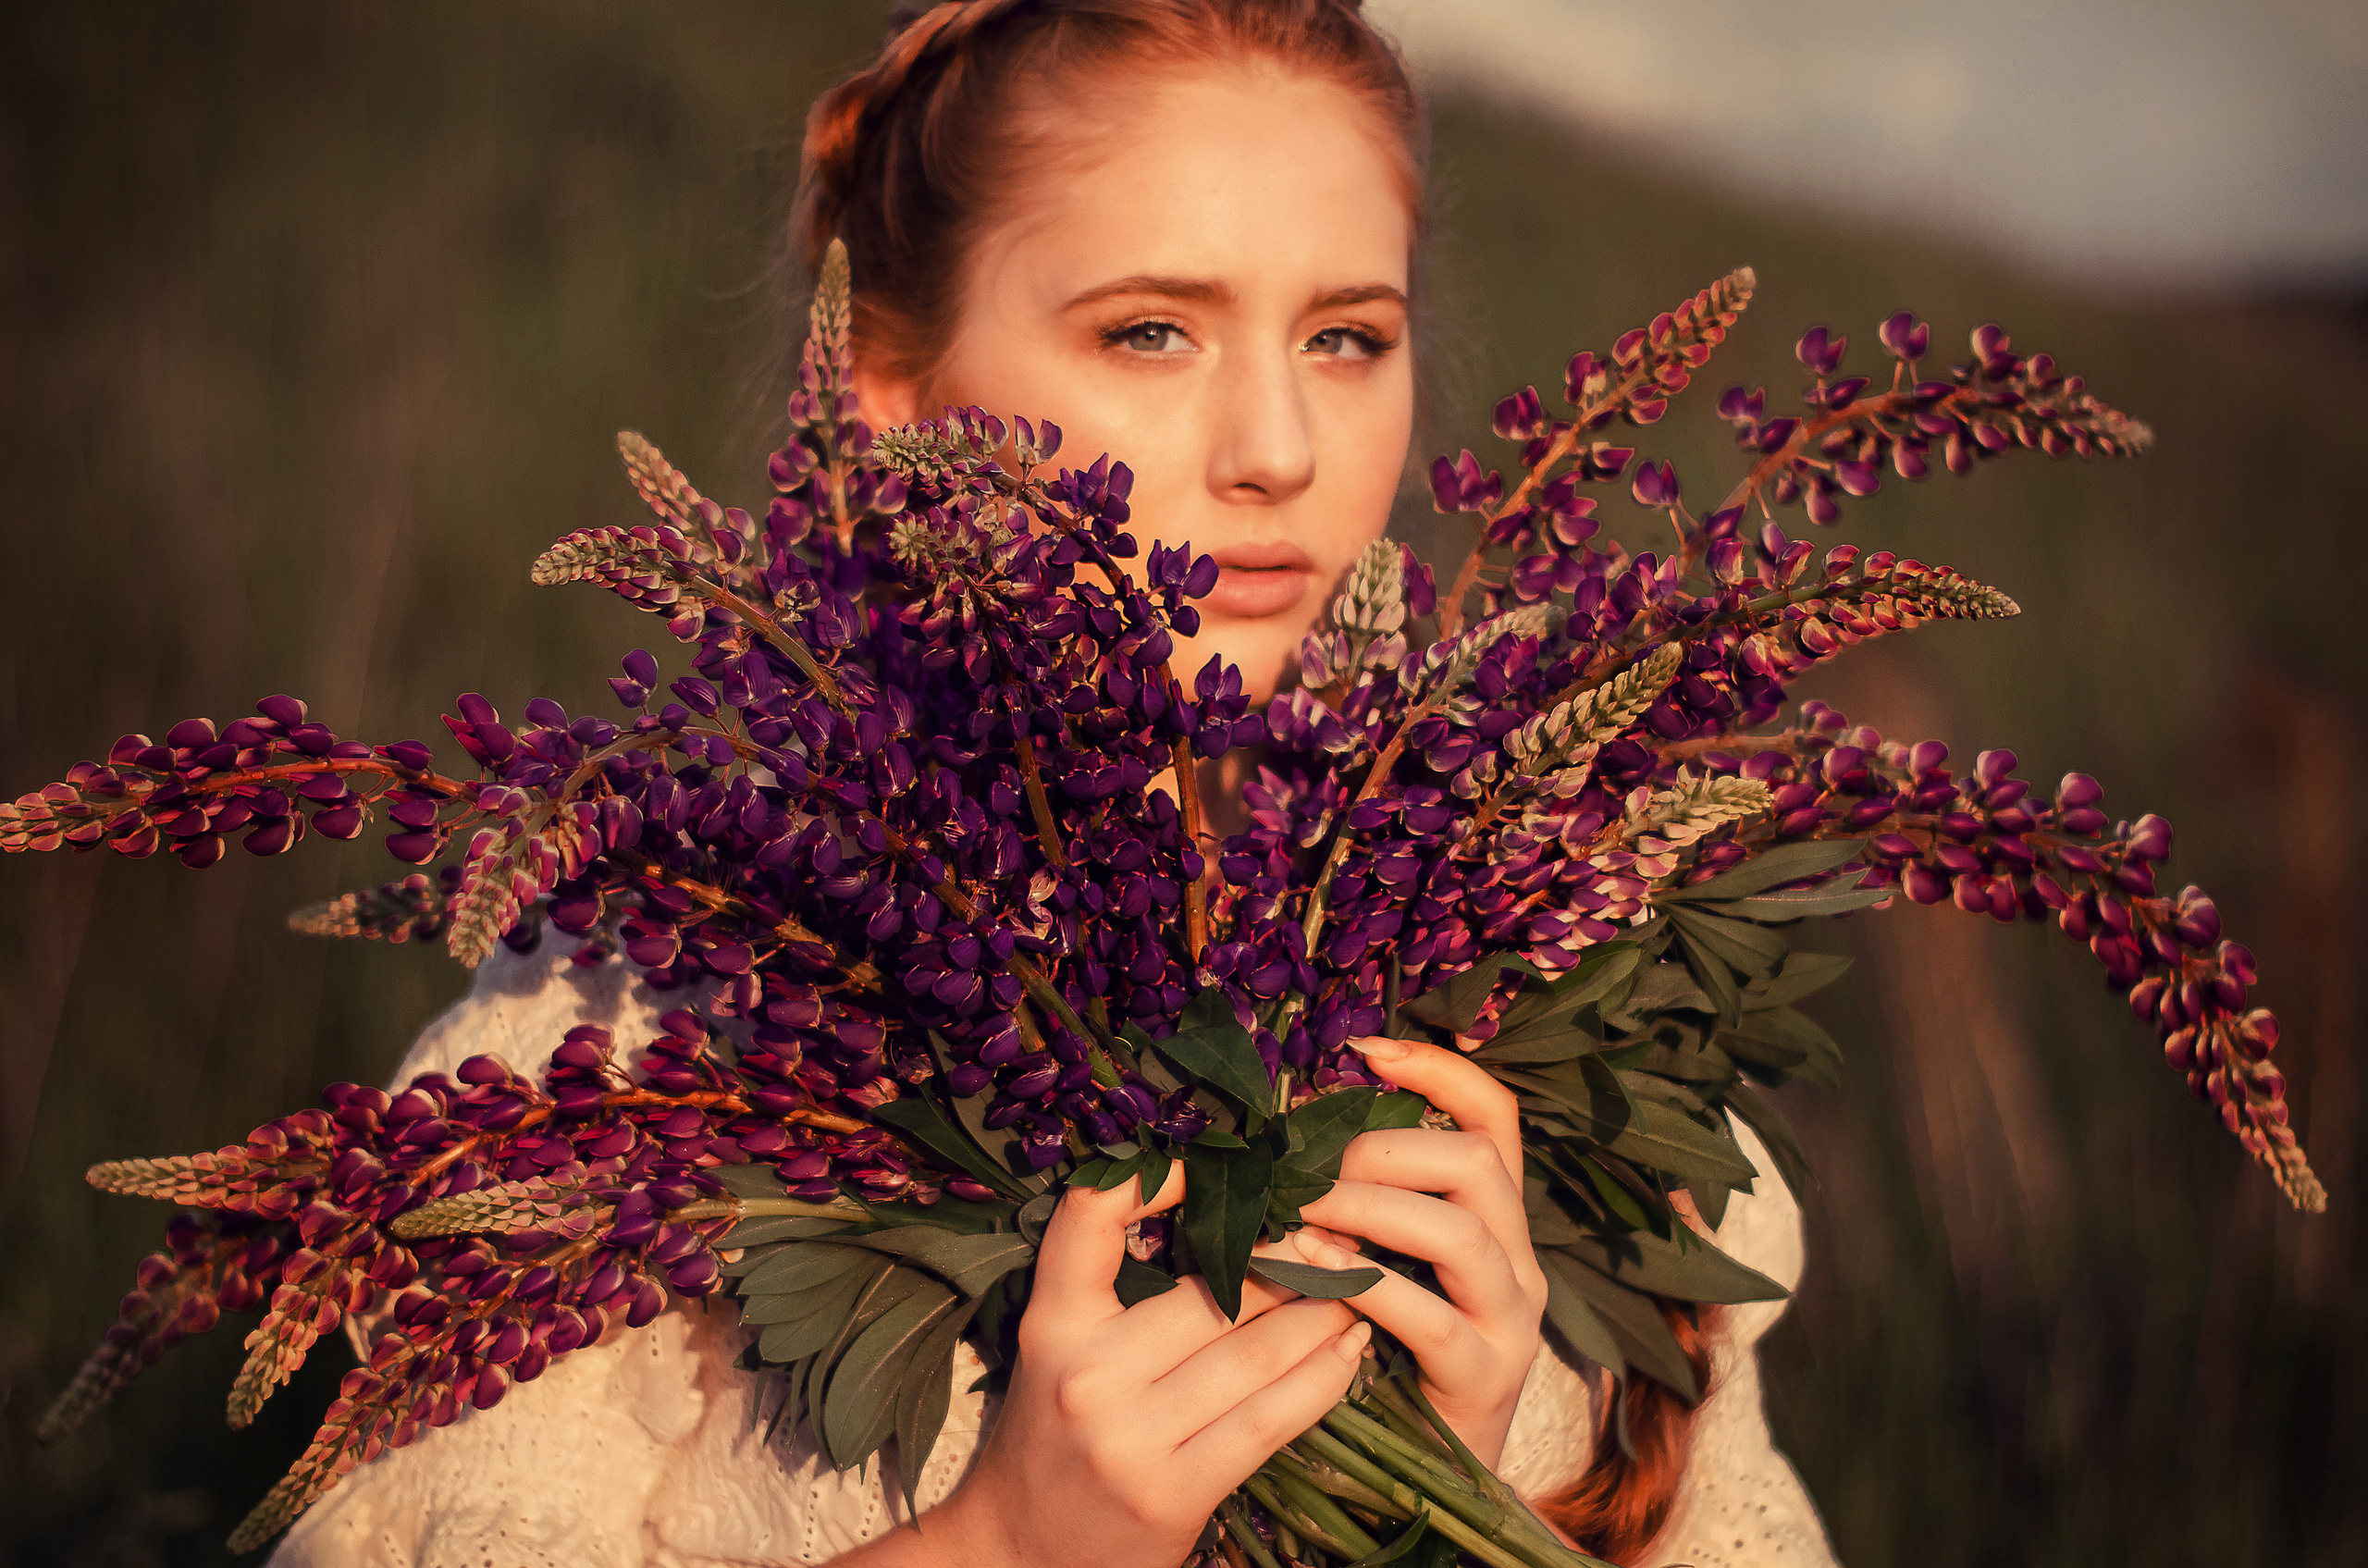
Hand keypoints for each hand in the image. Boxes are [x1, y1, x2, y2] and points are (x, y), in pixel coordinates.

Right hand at [843, 1168, 1370, 1567]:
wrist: (1018, 1551)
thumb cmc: (1051, 1433)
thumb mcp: (1058, 1348)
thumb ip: (1113, 1288)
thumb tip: (1224, 1214)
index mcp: (1054, 1323)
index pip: (1091, 1217)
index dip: (1158, 1175)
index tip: (1217, 1165)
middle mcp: (1089, 1375)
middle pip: (1212, 1293)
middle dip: (1287, 1259)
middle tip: (1333, 1232)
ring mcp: (1132, 1439)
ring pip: (1253, 1353)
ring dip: (1321, 1313)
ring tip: (1356, 1285)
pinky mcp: (1176, 1493)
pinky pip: (1269, 1420)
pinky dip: (1322, 1378)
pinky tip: (1349, 1350)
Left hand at [1292, 1034, 1547, 1469]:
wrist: (1424, 1474)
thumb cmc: (1385, 1353)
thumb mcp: (1383, 1262)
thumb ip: (1360, 1204)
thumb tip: (1289, 1137)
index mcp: (1496, 1219)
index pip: (1497, 1117)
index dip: (1440, 1071)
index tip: (1367, 1050)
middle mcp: (1519, 1260)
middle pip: (1478, 1162)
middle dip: (1382, 1149)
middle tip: (1305, 1165)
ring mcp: (1511, 1320)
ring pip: (1459, 1230)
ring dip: (1367, 1209)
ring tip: (1298, 1212)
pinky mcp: (1484, 1377)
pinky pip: (1430, 1315)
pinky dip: (1363, 1283)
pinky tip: (1310, 1269)